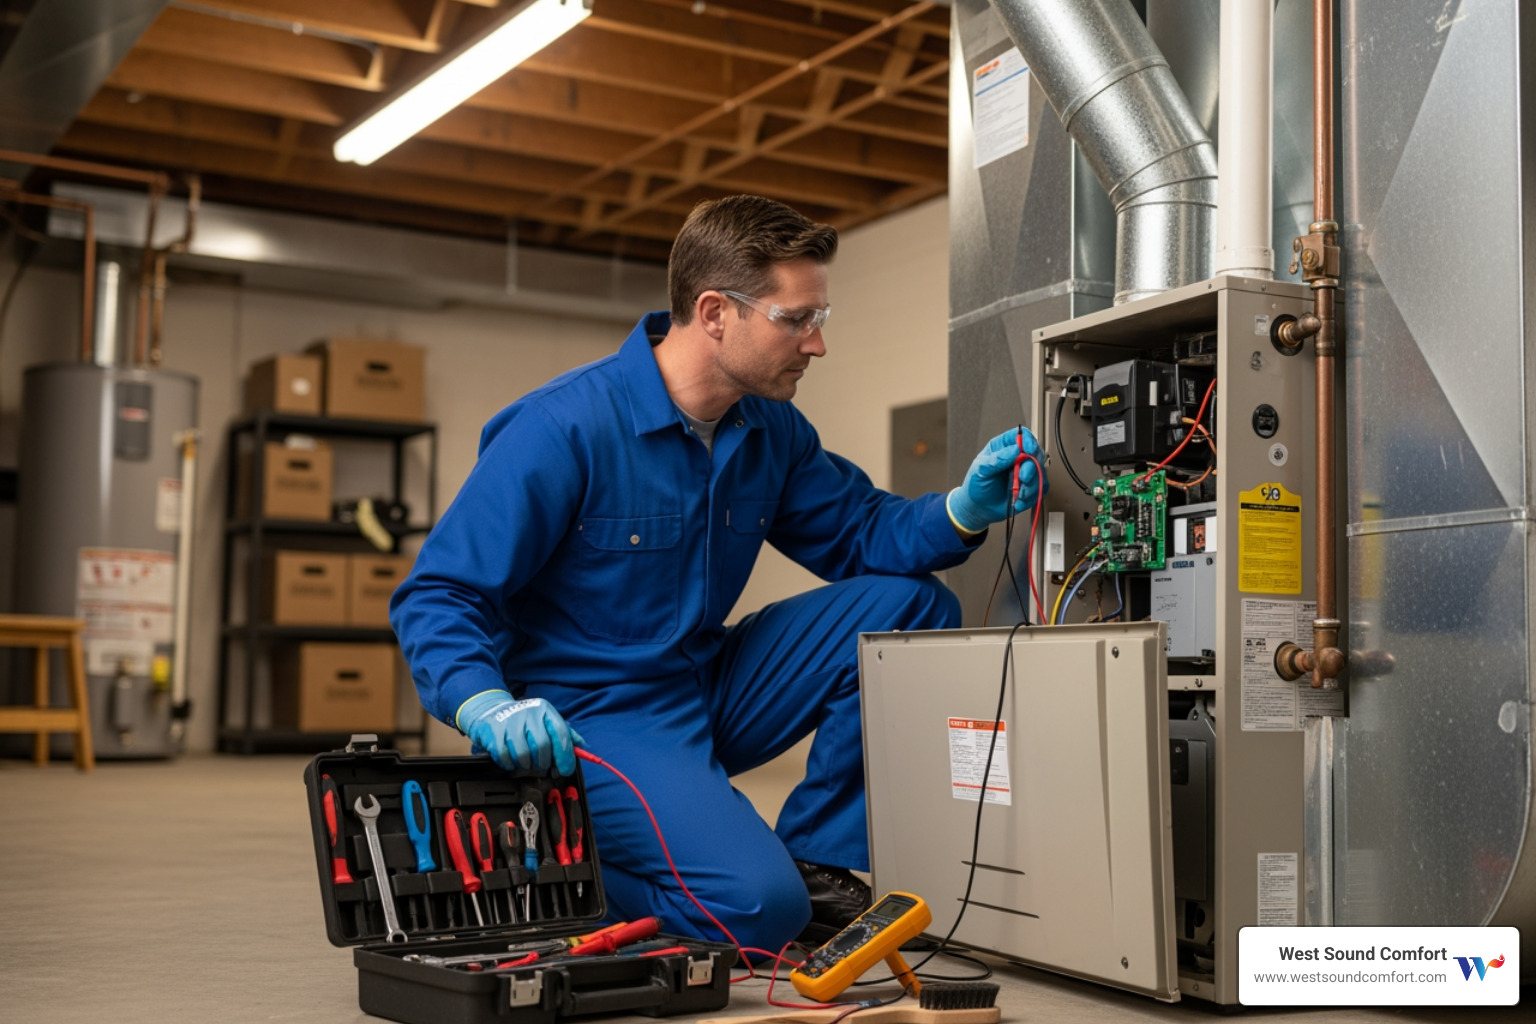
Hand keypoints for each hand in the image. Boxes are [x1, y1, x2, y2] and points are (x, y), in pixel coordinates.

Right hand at [456, 691, 583, 775]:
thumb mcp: (547, 721)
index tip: (565, 769)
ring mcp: (510, 721)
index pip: (560, 734)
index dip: (565, 756)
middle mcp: (529, 713)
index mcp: (545, 710)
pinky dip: (509, 764)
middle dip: (543, 762)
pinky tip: (511, 759)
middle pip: (542, 746)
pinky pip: (504, 757)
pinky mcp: (493, 731)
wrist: (493, 710)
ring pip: (523, 754)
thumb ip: (565, 734)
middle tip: (541, 765)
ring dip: (525, 764)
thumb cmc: (525, 720)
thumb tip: (582, 747)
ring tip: (525, 760)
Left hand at [947, 427, 1046, 532]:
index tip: (1028, 450)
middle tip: (1022, 478)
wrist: (978, 508)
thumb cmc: (976, 485)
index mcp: (1004, 447)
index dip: (1028, 440)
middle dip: (1031, 467)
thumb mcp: (980, 470)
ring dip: (1032, 485)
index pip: (1021, 435)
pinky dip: (1032, 496)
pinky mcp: (1031, 487)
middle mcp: (1017, 458)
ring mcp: (1025, 472)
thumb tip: (1015, 450)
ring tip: (1018, 493)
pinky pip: (1041, 489)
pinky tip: (1019, 500)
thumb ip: (997, 459)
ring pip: (1040, 472)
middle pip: (1036, 453)